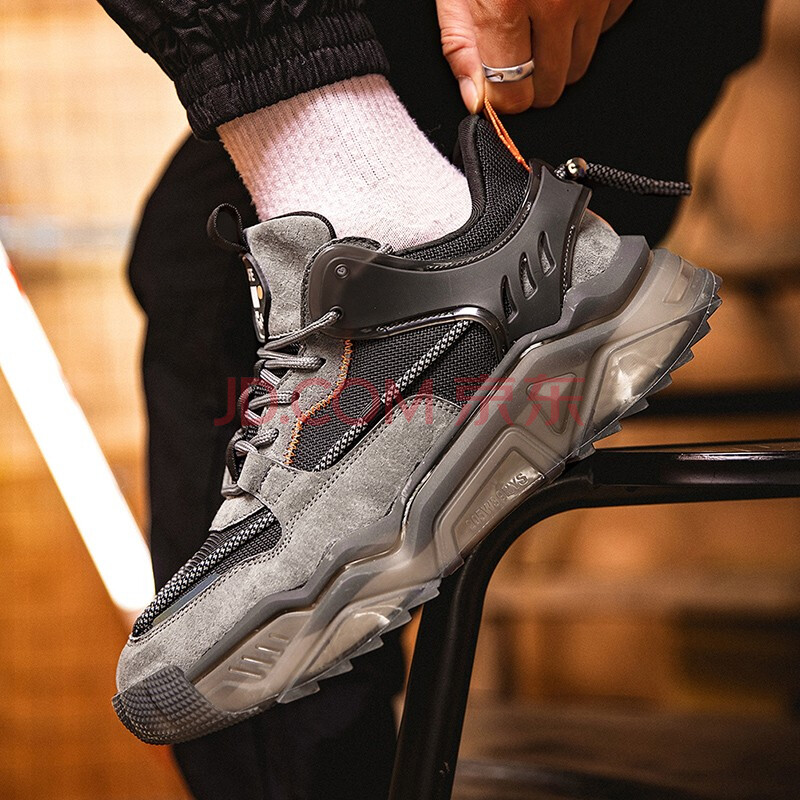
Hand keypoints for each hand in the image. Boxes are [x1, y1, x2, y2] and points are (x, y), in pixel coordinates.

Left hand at [437, 0, 631, 113]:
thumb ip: (460, 44)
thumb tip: (475, 97)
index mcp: (507, 2)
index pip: (511, 95)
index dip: (500, 96)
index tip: (494, 84)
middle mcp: (558, 1)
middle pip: (549, 89)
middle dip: (528, 81)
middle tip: (515, 50)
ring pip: (579, 66)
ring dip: (558, 56)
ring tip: (539, 19)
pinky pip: (605, 31)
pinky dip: (586, 26)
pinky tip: (565, 3)